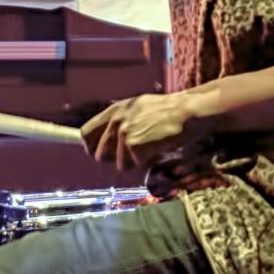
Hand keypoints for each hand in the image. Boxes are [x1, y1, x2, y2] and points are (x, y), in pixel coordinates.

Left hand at [81, 92, 208, 170]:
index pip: (86, 133)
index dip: (91, 147)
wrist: (188, 111)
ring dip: (134, 162)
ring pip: (119, 164)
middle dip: (115, 160)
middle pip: (100, 155)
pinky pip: (134, 165)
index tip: (99, 153)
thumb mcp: (138, 108)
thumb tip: (106, 140)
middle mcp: (116, 121)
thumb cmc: (169, 111)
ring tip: (150, 146)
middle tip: (133, 154)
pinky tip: (156, 149)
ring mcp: (124, 133)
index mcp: (115, 110)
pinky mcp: (135, 145)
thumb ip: (120, 121)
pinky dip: (146, 162)